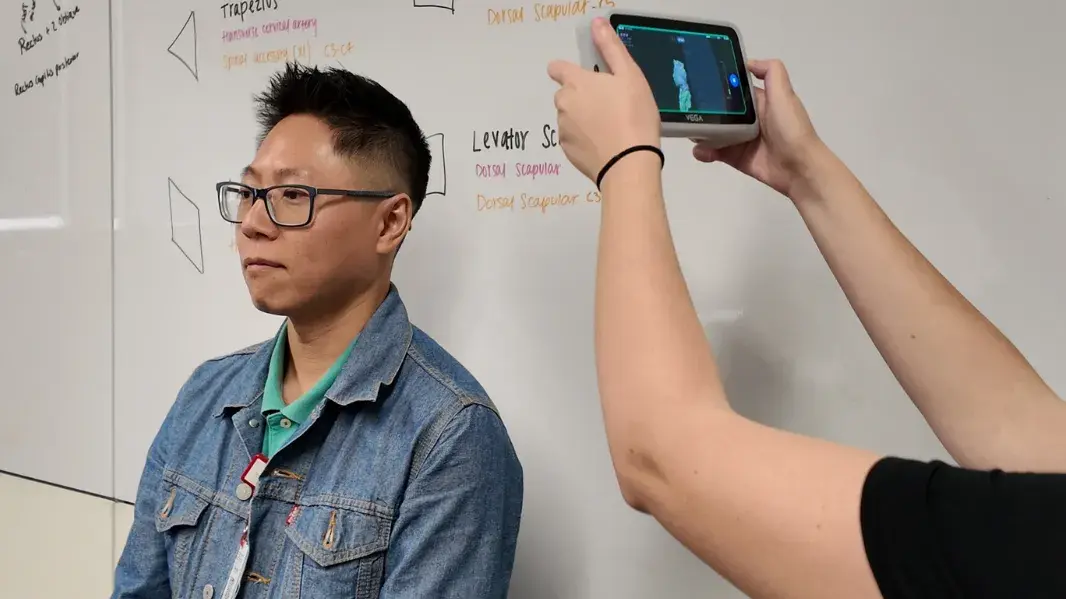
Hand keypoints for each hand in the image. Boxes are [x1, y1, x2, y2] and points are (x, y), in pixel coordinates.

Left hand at [547, 17, 659, 183]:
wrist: (629, 164)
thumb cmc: (633, 115)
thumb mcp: (630, 76)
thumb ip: (610, 48)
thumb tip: (597, 25)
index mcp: (575, 82)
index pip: (557, 68)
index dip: (569, 71)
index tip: (589, 79)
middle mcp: (563, 104)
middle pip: (566, 94)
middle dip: (582, 97)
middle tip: (610, 106)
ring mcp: (562, 129)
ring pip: (569, 117)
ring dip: (583, 118)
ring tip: (610, 127)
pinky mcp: (566, 151)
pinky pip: (573, 138)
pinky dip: (585, 139)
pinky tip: (605, 144)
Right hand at [693, 59, 827, 198]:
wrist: (798, 167)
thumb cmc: (790, 128)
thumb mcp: (784, 93)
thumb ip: (771, 72)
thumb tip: (748, 62)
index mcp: (760, 101)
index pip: (734, 89)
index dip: (718, 85)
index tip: (699, 81)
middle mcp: (749, 119)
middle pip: (720, 111)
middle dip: (703, 110)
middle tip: (686, 109)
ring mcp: (741, 139)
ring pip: (714, 132)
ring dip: (700, 131)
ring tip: (690, 131)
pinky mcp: (736, 157)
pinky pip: (715, 152)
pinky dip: (704, 152)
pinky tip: (700, 151)